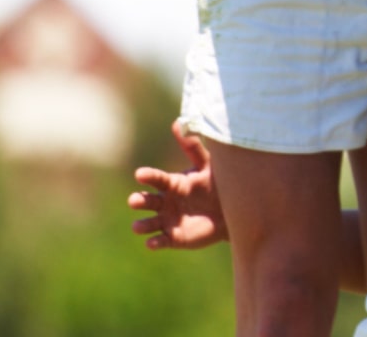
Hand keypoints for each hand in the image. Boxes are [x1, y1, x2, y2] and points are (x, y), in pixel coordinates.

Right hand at [127, 120, 227, 250]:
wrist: (232, 211)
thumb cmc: (217, 184)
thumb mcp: (208, 165)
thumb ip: (193, 147)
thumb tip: (179, 122)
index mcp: (172, 184)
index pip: (157, 179)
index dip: (149, 176)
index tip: (140, 174)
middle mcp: (165, 202)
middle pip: (147, 201)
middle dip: (139, 201)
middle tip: (134, 201)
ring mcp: (168, 220)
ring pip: (149, 223)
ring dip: (142, 225)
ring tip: (139, 226)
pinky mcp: (174, 238)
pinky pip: (161, 241)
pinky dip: (155, 242)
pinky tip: (152, 243)